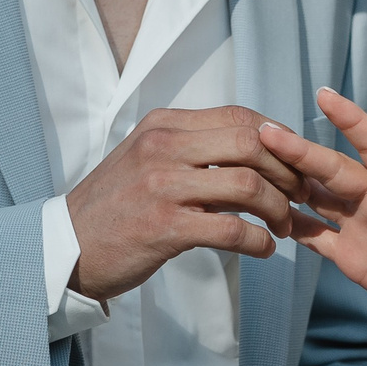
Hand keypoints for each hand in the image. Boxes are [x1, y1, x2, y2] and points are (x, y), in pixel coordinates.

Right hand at [65, 105, 301, 301]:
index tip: (294, 163)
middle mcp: (163, 147)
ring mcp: (162, 186)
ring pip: (246, 185)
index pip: (239, 116)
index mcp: (164, 125)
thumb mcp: (148, 158)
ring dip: (277, 209)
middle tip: (300, 195)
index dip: (278, 139)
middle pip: (251, 143)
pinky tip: (263, 249)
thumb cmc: (116, 205)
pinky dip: (258, 241)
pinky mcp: (163, 227)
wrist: (67, 247)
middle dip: (287, 171)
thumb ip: (193, 147)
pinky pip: (231, 230)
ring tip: (283, 226)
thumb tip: (255, 148)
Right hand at [256, 88, 366, 326]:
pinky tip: (264, 214)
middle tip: (266, 131)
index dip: (351, 120)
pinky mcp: (352, 256)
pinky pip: (315, 236)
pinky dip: (291, 225)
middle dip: (300, 150)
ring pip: (317, 197)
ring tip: (252, 165)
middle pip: (332, 169)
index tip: (325, 94)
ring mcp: (361, 226)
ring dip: (288, 181)